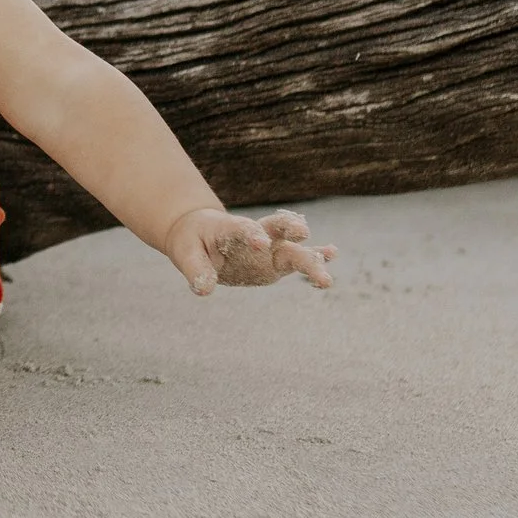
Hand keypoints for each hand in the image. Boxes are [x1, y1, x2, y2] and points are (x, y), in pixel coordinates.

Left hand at [164, 208, 335, 295]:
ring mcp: (270, 249)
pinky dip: (316, 259)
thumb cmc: (192, 240)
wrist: (201, 234)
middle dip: (289, 229)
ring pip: (293, 249)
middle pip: (276, 229)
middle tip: (303, 232)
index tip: (260, 242)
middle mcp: (256, 235)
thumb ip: (196, 269)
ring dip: (311, 254)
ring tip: (332, 255)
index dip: (251, 234)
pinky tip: (332, 255)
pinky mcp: (276, 263)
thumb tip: (204, 289)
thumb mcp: (185, 253)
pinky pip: (298, 262)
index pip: (242, 229)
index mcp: (230, 228)